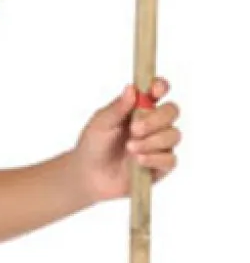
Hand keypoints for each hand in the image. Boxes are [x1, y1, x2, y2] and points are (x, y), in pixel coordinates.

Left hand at [69, 77, 181, 204]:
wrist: (89, 176)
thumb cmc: (94, 145)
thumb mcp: (101, 124)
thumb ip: (117, 108)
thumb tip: (131, 88)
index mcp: (139, 107)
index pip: (158, 90)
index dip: (161, 86)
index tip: (155, 90)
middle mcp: (153, 123)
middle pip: (171, 111)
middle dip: (156, 119)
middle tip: (135, 129)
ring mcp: (159, 144)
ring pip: (173, 135)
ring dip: (152, 141)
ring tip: (130, 148)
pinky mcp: (161, 166)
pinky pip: (170, 159)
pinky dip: (155, 158)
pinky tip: (139, 160)